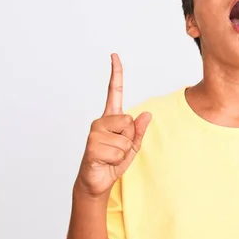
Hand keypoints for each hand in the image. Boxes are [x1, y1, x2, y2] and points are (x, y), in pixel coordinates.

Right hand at [74, 53, 151, 198]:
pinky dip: (116, 160)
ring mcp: (94, 133)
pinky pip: (117, 151)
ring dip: (123, 152)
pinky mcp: (91, 146)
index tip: (115, 56)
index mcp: (111, 118)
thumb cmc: (112, 162)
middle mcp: (100, 121)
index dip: (116, 74)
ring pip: (125, 139)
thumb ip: (139, 131)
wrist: (97, 182)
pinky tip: (105, 161)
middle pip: (128, 121)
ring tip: (110, 156)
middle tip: (117, 149)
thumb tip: (146, 114)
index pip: (114, 92)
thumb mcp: (132, 147)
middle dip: (129, 139)